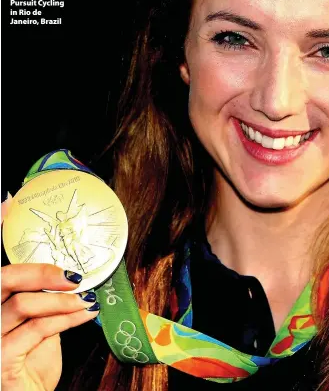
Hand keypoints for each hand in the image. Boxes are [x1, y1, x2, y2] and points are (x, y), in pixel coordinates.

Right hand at [1, 194, 99, 390]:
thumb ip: (44, 294)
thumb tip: (71, 268)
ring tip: (87, 298)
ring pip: (23, 304)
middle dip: (40, 271)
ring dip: (62, 300)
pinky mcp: (1, 359)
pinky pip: (37, 329)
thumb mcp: (40, 319)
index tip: (10, 202)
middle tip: (73, 274)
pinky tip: (86, 313)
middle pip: (3, 278)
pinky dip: (67, 318)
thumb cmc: (35, 356)